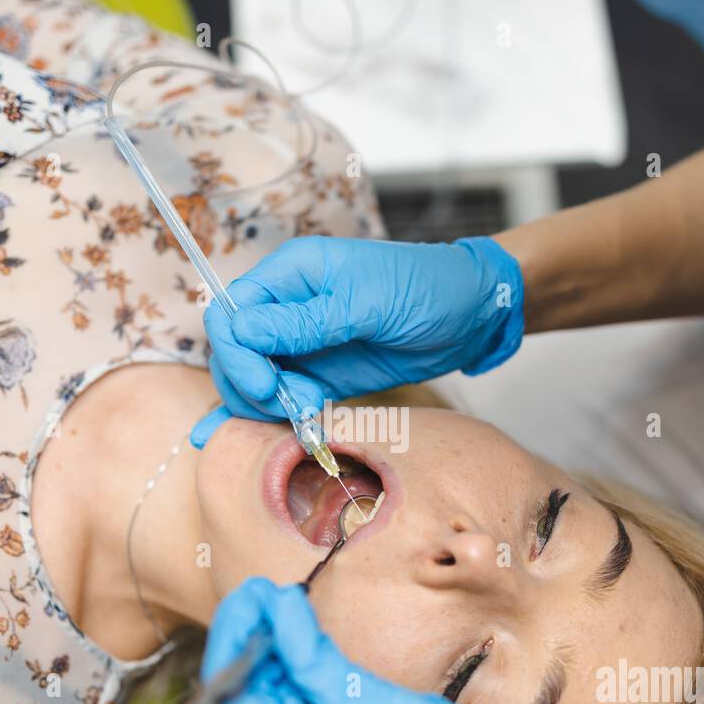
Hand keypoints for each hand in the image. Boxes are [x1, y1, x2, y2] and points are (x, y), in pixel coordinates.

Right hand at [191, 236, 523, 447]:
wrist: (471, 315)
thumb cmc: (427, 288)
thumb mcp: (368, 302)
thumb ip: (306, 322)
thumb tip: (243, 330)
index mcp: (291, 273)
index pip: (232, 312)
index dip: (237, 352)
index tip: (264, 384)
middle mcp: (287, 307)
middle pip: (233, 350)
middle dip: (249, 383)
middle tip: (288, 403)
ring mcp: (301, 344)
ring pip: (251, 380)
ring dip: (264, 405)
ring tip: (306, 410)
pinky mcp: (319, 375)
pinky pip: (280, 398)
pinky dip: (269, 416)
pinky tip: (255, 429)